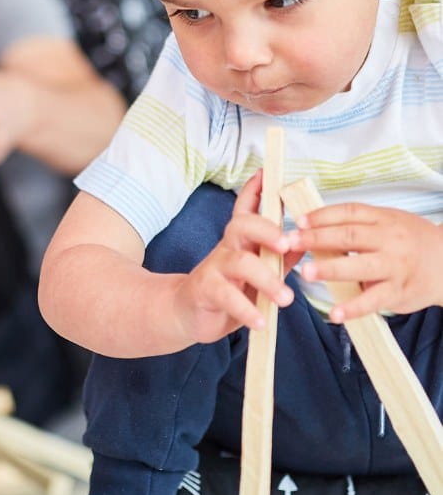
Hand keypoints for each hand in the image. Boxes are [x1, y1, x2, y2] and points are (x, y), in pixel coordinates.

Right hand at [173, 171, 300, 343]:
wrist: (188, 314)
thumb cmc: (229, 290)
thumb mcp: (258, 274)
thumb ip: (280, 258)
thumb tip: (307, 241)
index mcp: (242, 241)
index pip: (246, 209)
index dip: (255, 190)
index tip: (267, 172)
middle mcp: (227, 248)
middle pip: (242, 225)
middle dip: (267, 230)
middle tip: (287, 244)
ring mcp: (214, 268)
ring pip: (240, 262)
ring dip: (266, 280)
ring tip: (286, 299)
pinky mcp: (205, 290)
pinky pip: (226, 295)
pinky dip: (246, 309)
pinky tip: (260, 321)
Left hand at [287, 202, 442, 321]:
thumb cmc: (411, 243)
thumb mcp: (389, 224)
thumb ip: (358, 227)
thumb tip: (313, 229)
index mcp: (384, 220)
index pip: (349, 212)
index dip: (322, 215)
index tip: (299, 220)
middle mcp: (390, 240)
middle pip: (350, 236)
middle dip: (317, 238)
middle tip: (290, 242)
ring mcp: (395, 266)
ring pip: (360, 266)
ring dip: (331, 269)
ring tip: (306, 272)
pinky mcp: (398, 292)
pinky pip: (373, 300)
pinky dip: (353, 308)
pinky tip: (335, 313)